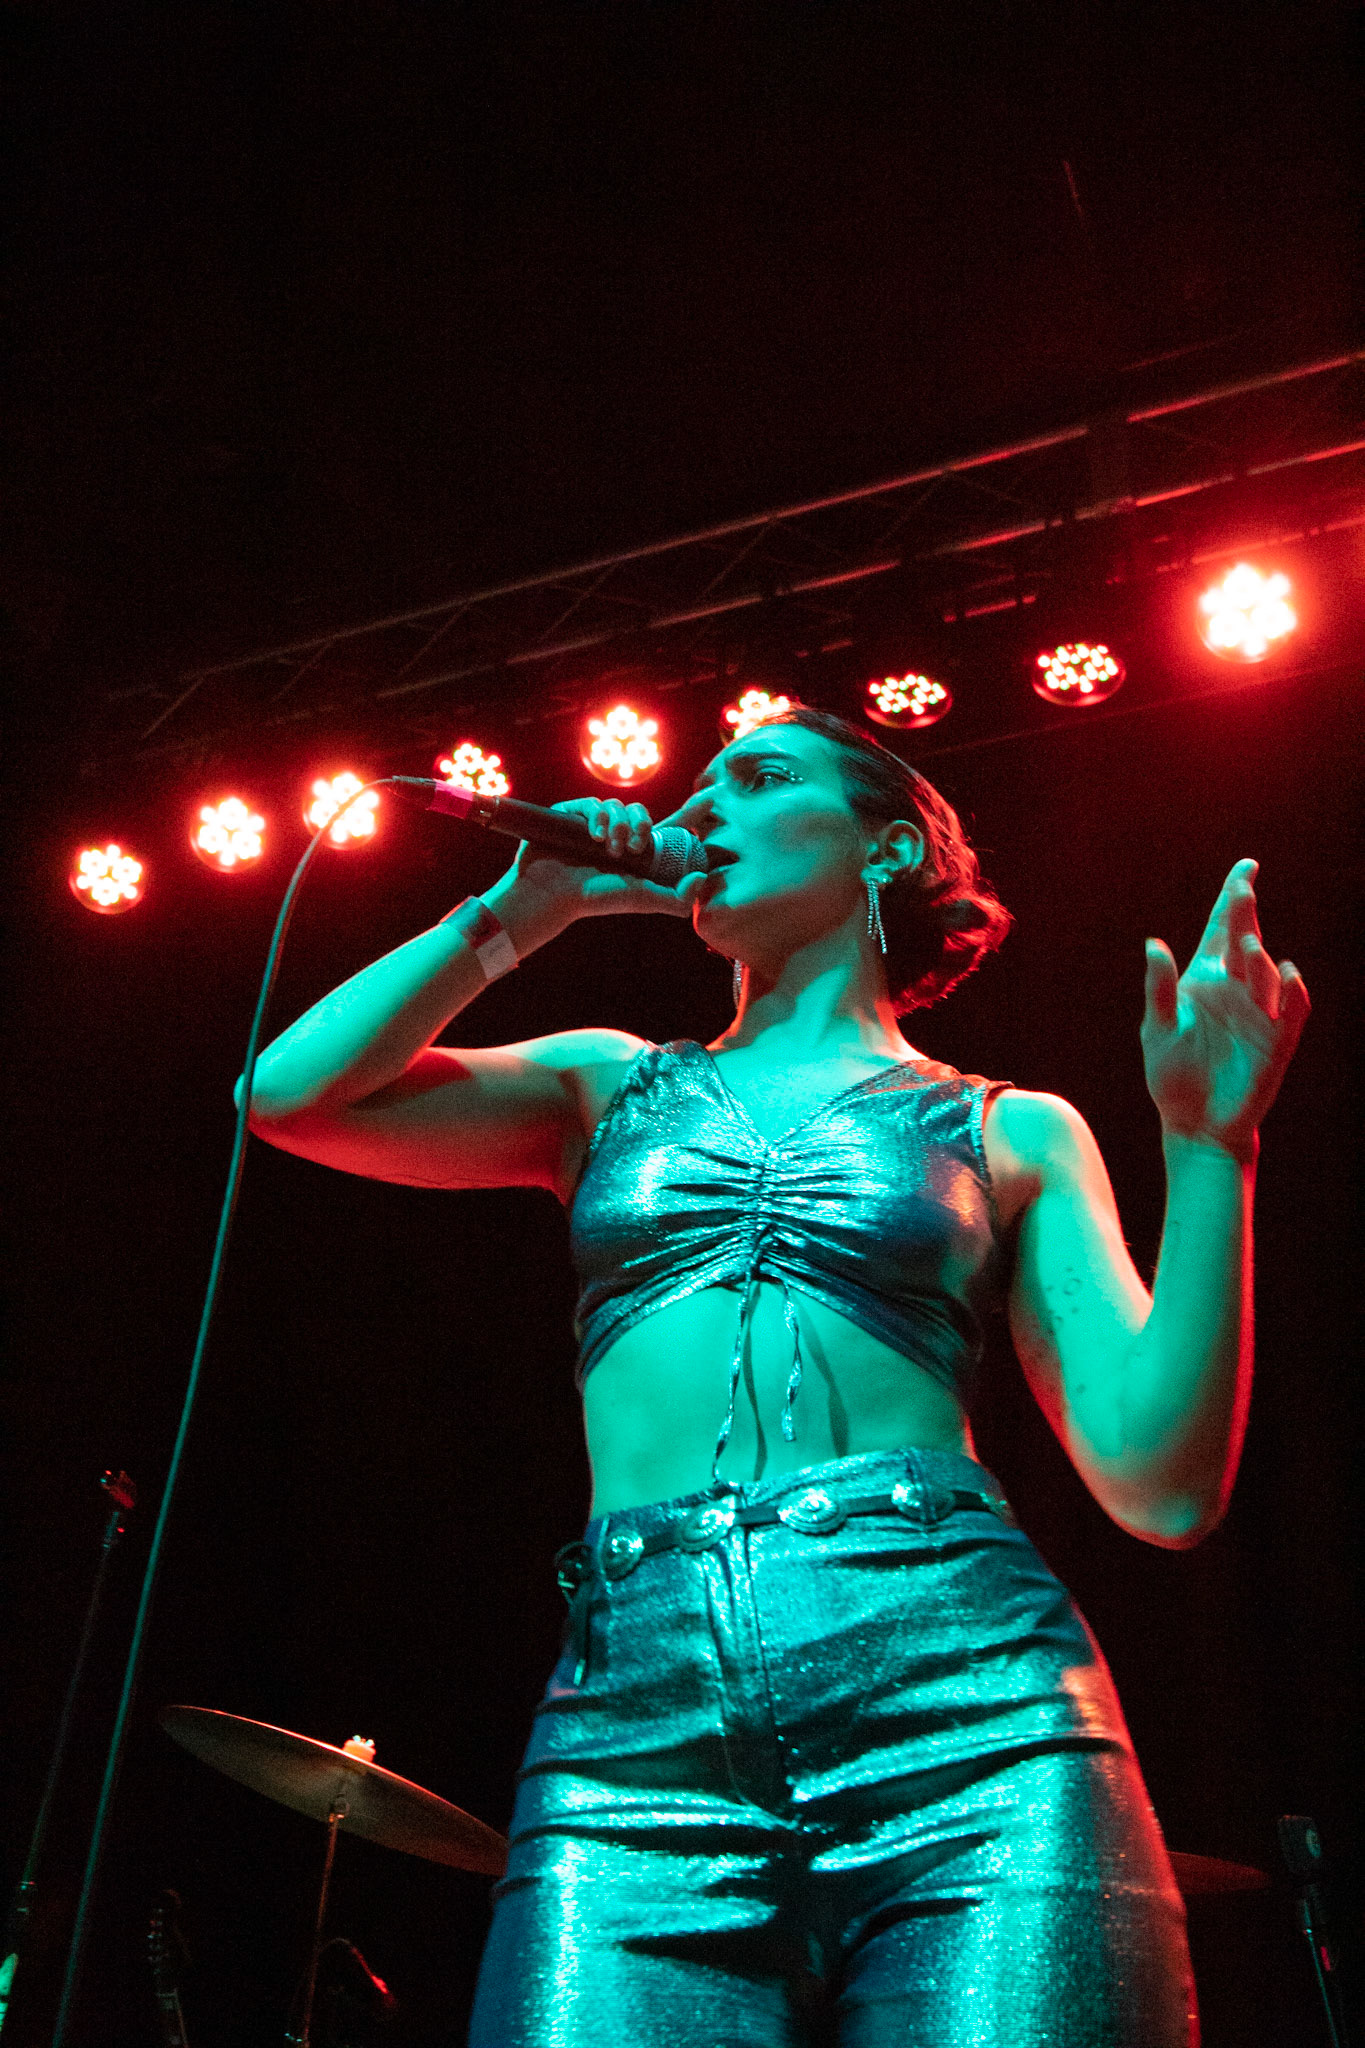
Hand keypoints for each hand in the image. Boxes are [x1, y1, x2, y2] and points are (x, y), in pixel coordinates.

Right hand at [486, 798, 707, 946]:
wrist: (553, 894)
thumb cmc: (596, 899)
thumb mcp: (642, 900)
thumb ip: (676, 897)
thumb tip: (702, 879)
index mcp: (638, 851)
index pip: (671, 827)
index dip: (690, 812)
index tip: (712, 797)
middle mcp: (618, 834)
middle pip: (643, 811)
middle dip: (642, 825)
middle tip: (635, 848)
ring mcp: (595, 822)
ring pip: (619, 805)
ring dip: (619, 825)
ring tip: (609, 849)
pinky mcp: (574, 814)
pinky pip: (595, 802)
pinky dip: (599, 817)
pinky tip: (594, 837)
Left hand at [1141, 860, 1309, 1160]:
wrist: (1194, 1122)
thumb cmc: (1172, 1075)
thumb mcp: (1157, 1031)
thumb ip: (1158, 990)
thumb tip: (1153, 944)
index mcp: (1205, 978)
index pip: (1221, 929)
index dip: (1233, 898)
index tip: (1246, 866)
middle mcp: (1236, 988)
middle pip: (1244, 940)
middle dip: (1244, 915)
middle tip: (1242, 888)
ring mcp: (1259, 1012)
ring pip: (1265, 973)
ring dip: (1257, 956)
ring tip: (1246, 942)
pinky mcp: (1277, 1040)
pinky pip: (1292, 1010)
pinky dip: (1292, 992)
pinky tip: (1285, 975)